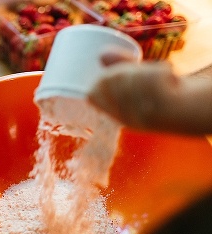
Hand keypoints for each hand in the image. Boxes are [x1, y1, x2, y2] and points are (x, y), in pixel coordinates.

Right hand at [88, 51, 211, 134]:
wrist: (203, 109)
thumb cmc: (171, 94)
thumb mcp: (141, 80)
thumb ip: (120, 67)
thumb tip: (102, 54)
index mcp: (120, 115)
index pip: (92, 94)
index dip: (103, 80)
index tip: (124, 74)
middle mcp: (129, 119)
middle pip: (109, 82)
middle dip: (127, 70)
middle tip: (148, 74)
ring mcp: (145, 116)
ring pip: (128, 77)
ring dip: (146, 69)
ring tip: (163, 75)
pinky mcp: (162, 109)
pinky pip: (150, 77)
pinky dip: (161, 70)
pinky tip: (173, 79)